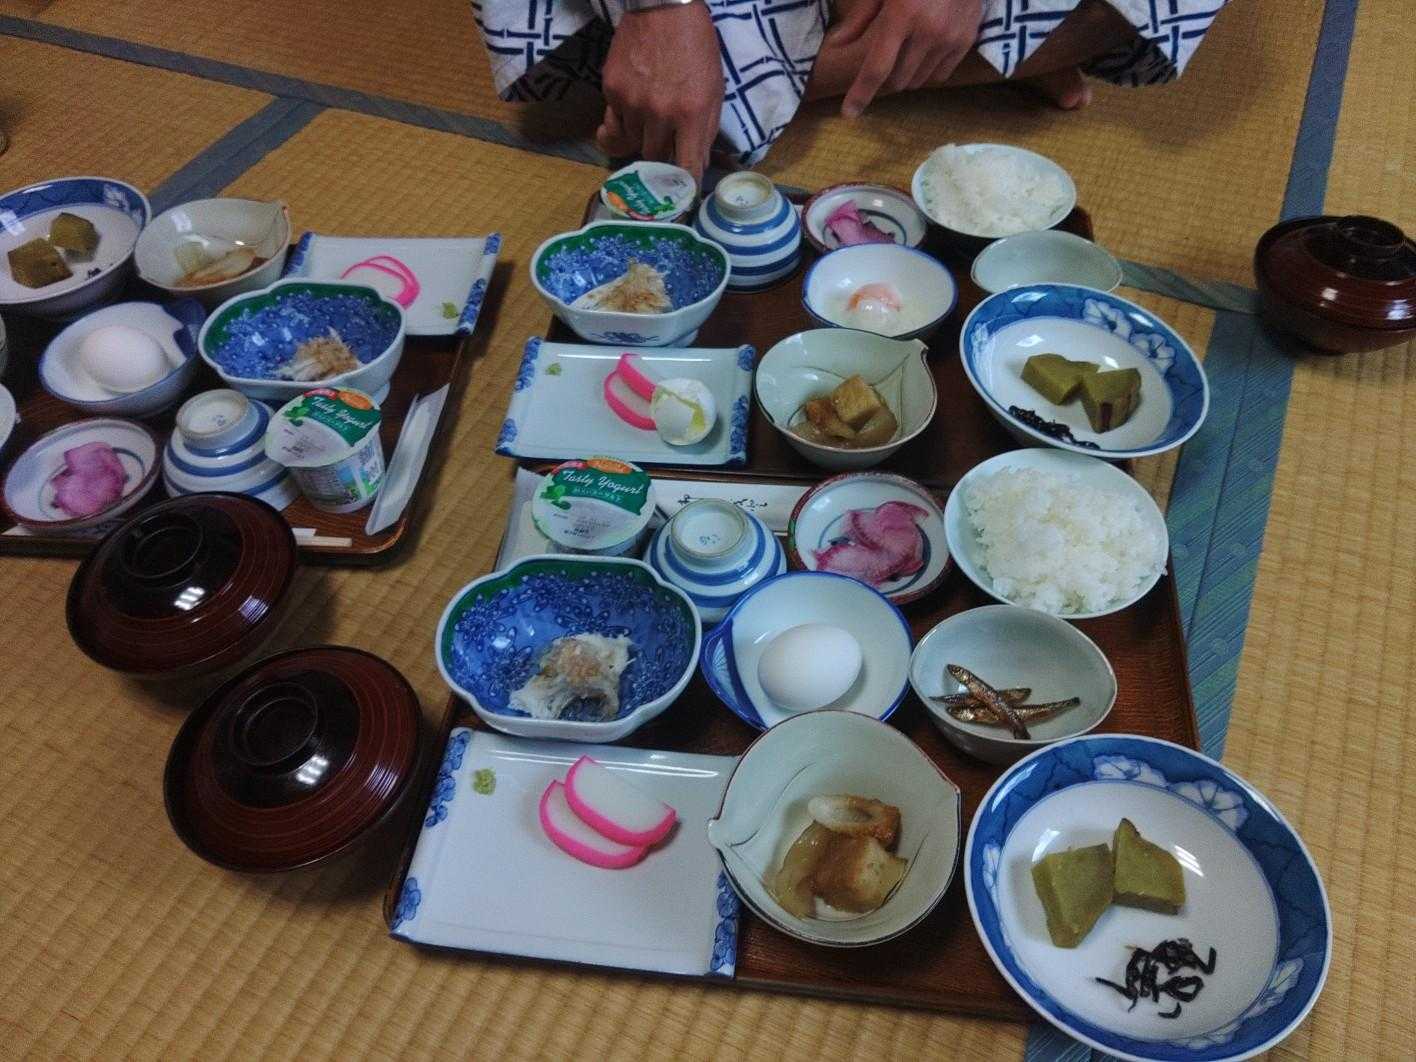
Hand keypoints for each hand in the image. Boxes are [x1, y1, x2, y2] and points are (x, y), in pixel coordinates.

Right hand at [597, 2, 724, 179]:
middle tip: (662, 155)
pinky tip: (629, 112)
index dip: (683, 187)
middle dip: (660, 162)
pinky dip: (620, 125)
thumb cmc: (696, 47)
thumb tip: (696, 166)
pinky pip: (613, 124)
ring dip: (639, 141)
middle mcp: (660, 113)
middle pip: (654, 161)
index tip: (681, 195)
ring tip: (647, 124)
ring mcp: (632, 103)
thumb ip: (706, 130)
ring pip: (630, 146)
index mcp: (692, 114)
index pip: (685, 169)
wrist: (663, 6)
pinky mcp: (611, 91)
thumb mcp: (714, 89)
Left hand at [828, 0, 981, 117]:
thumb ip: (862, 16)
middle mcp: (928, 31)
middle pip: (897, 80)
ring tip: (905, 53)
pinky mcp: (967, 40)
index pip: (876, 68)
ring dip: (906, 76)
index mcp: (902, 14)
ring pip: (918, 81)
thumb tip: (838, 43)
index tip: (849, 113)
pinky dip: (927, 72)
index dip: (860, 94)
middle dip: (885, 78)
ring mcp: (951, 37)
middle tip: (883, 61)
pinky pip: (941, 75)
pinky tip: (923, 54)